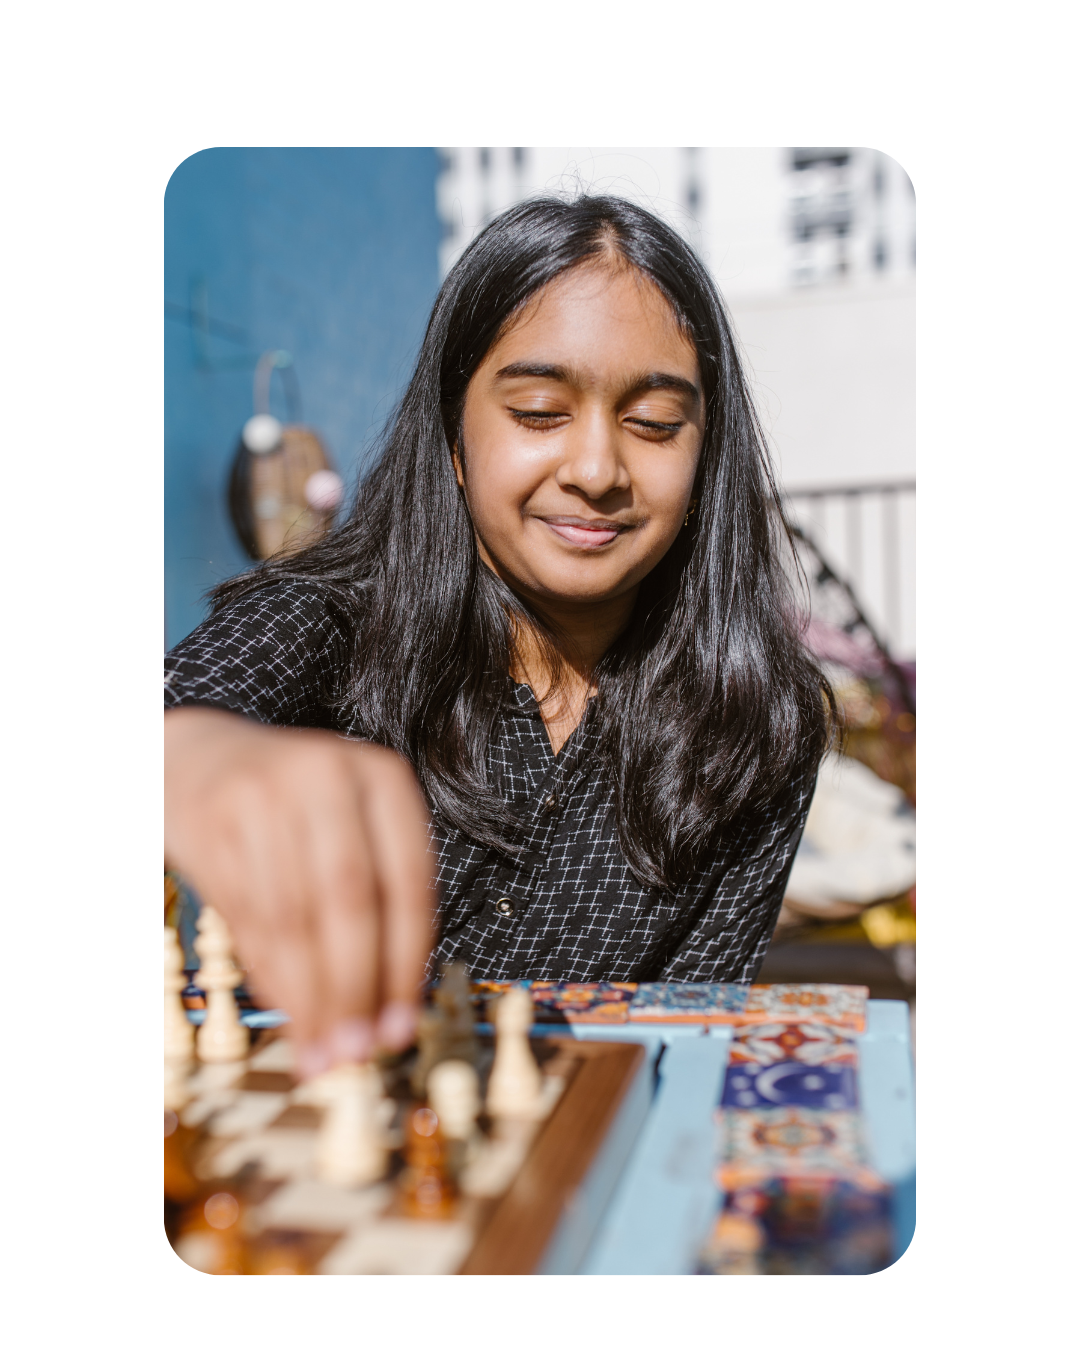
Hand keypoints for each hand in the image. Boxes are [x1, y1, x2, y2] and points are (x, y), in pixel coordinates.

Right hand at [162, 707, 435, 1076]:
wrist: (199, 757)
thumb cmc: (293, 805)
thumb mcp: (350, 824)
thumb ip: (377, 900)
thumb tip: (391, 1008)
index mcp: (381, 776)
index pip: (407, 882)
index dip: (406, 965)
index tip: (402, 1024)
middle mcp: (325, 776)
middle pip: (351, 902)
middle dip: (356, 988)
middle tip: (357, 1050)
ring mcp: (264, 796)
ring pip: (295, 919)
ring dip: (310, 998)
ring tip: (321, 1048)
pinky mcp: (213, 823)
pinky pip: (248, 919)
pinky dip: (271, 975)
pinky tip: (288, 1008)